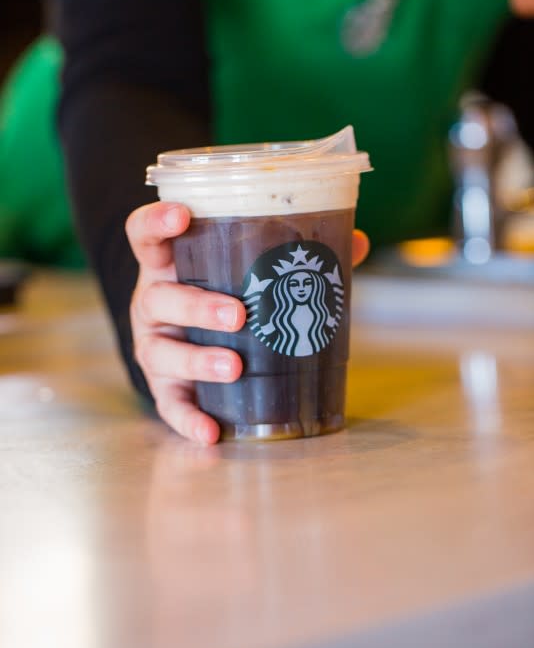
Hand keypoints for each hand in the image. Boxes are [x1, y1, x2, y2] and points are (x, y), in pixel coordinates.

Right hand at [126, 202, 369, 444]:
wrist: (187, 336)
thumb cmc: (220, 292)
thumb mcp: (242, 268)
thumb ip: (294, 255)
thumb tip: (359, 242)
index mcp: (169, 264)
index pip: (144, 234)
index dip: (157, 222)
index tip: (184, 214)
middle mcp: (153, 302)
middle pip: (160, 298)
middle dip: (197, 306)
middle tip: (238, 314)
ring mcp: (154, 344)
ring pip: (162, 351)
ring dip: (198, 359)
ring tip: (235, 367)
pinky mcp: (163, 385)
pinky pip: (170, 404)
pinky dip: (189, 419)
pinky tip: (211, 433)